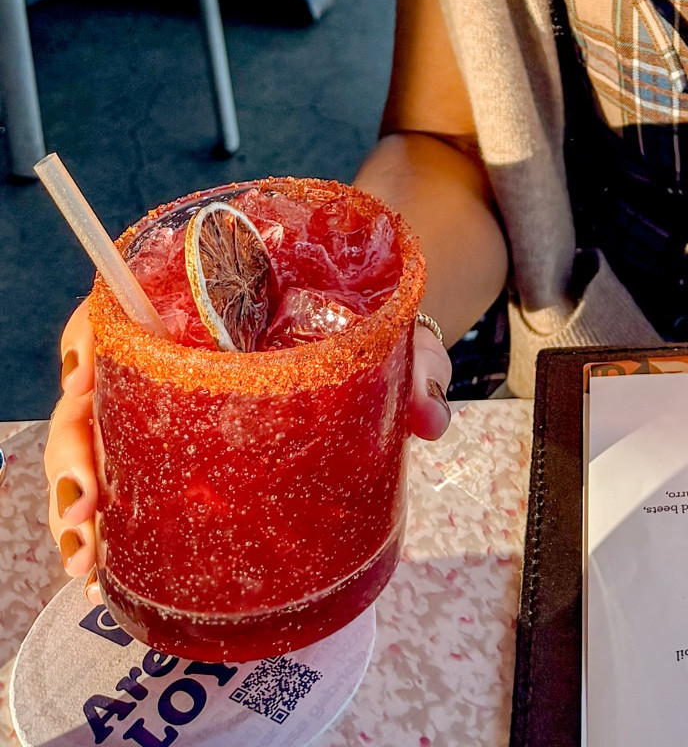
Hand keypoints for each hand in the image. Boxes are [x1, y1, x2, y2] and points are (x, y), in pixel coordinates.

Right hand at [43, 302, 454, 586]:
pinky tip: (102, 570)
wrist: (378, 339)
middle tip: (85, 506)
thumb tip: (428, 417)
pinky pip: (124, 480)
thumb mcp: (395, 336)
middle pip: (98, 382)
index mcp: (216, 300)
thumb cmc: (373, 325)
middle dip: (77, 443)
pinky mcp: (180, 449)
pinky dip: (106, 526)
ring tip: (88, 558)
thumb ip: (415, 364)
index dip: (92, 335)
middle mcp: (179, 347)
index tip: (81, 374)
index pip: (129, 301)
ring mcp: (173, 400)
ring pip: (96, 436)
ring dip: (78, 497)